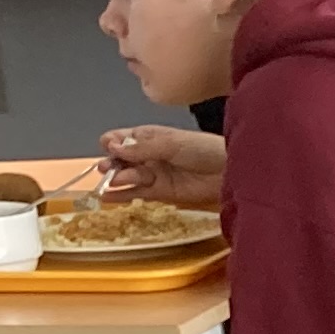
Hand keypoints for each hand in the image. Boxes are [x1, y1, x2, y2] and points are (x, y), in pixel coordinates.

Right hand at [97, 124, 224, 204]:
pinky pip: (136, 193)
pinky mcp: (160, 192)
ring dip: (117, 177)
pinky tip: (107, 196)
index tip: (109, 147)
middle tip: (107, 167)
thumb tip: (114, 147)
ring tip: (111, 180)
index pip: (122, 138)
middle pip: (121, 158)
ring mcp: (153, 174)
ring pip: (128, 176)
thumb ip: (143, 148)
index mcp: (150, 136)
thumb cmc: (202, 149)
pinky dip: (122, 195)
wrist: (227, 171)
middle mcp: (148, 154)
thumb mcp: (170, 144)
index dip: (113, 142)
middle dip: (112, 161)